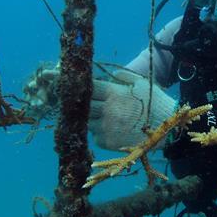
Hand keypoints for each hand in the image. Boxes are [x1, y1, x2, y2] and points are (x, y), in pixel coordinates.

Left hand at [23, 65, 175, 150]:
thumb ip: (120, 77)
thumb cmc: (154, 102)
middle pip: (81, 104)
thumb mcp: (139, 83)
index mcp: (113, 93)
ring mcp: (106, 127)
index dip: (68, 81)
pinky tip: (113, 128)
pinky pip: (94, 135)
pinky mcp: (107, 141)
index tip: (49, 77)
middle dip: (74, 102)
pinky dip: (99, 131)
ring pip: (86, 120)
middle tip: (66, 99)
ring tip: (103, 116)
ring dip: (89, 118)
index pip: (85, 86)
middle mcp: (107, 110)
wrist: (167, 128)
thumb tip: (105, 75)